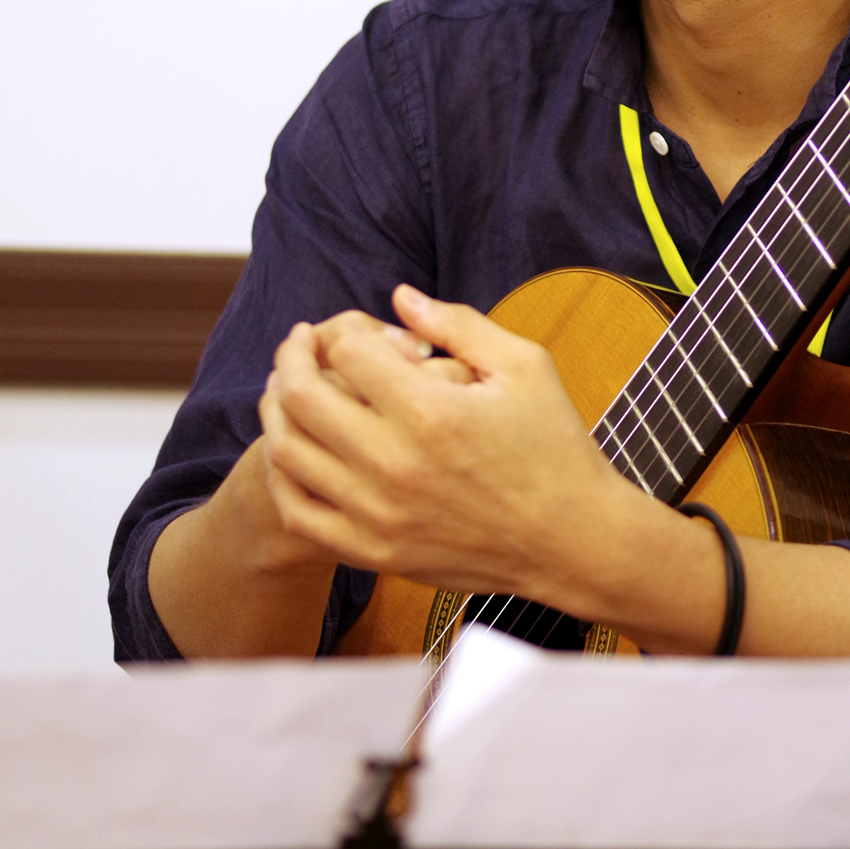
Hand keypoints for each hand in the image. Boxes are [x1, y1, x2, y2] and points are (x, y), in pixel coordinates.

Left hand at [258, 286, 630, 609]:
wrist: (572, 541)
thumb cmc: (554, 445)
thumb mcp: (523, 365)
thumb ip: (457, 324)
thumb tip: (399, 296)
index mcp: (433, 412)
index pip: (349, 352)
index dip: (343, 331)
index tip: (349, 330)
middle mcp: (395, 465)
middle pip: (302, 397)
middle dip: (293, 358)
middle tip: (300, 345)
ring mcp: (379, 514)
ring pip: (288, 452)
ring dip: (276, 411)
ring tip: (289, 390)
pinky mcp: (375, 552)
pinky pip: (298, 513)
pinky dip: (284, 476)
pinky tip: (296, 451)